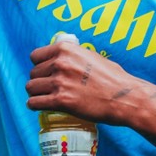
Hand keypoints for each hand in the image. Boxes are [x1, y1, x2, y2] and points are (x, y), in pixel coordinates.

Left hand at [25, 40, 143, 124]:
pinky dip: (34, 105)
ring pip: (31, 87)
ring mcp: (59, 82)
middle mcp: (59, 63)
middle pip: (33, 73)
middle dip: (39, 81)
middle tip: (48, 88)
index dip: (39, 65)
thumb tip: (60, 58)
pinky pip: (34, 102)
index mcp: (65, 49)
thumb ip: (72, 56)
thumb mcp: (90, 56)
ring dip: (36, 93)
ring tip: (44, 97)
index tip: (44, 72)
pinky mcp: (61, 101)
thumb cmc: (112, 78)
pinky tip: (39, 106)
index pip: (35, 56)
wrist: (124, 97)